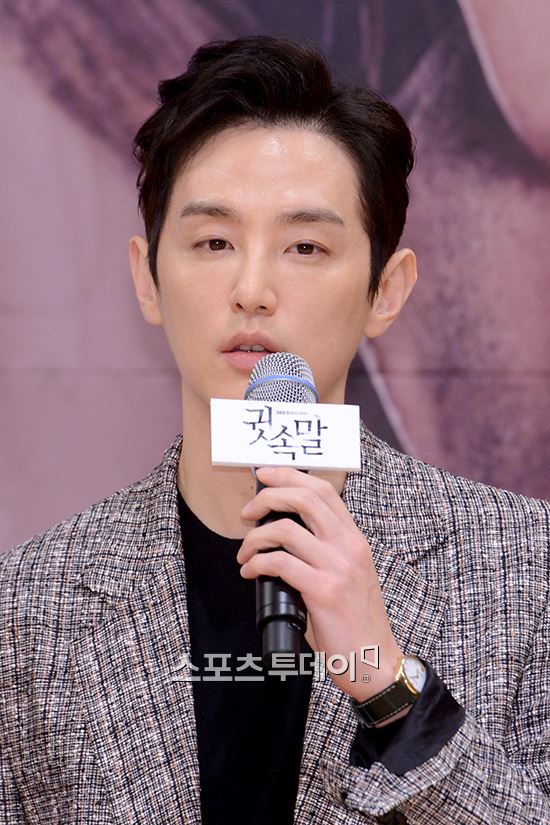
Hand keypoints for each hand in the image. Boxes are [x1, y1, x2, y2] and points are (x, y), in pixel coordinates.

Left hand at [236, 465, 403, 701]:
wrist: (374, 661)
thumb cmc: (355, 622)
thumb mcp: (347, 575)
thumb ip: (323, 552)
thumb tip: (280, 536)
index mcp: (355, 539)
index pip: (324, 491)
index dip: (290, 476)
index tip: (265, 474)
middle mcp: (349, 546)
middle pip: (305, 498)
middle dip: (268, 496)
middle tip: (247, 512)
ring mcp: (337, 567)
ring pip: (286, 529)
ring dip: (255, 538)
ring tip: (245, 553)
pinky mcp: (323, 590)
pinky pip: (279, 563)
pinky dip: (257, 563)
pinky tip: (250, 572)